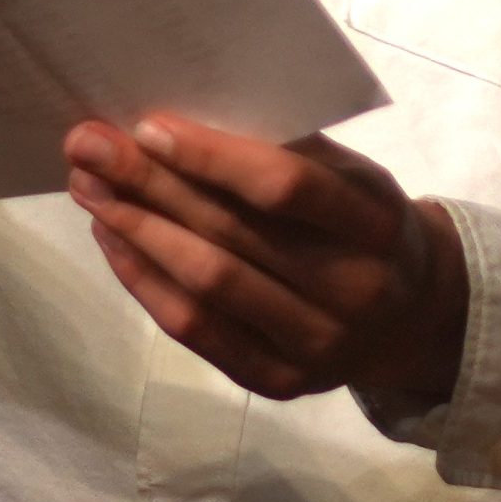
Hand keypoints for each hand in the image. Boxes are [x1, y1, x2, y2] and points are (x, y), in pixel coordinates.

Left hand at [63, 114, 468, 406]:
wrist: (413, 318)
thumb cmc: (363, 223)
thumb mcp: (354, 175)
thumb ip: (288, 150)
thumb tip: (181, 119)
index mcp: (376, 225)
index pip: (284, 188)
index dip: (211, 158)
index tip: (146, 126)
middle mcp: (351, 293)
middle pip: (230, 235)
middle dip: (148, 184)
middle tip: (87, 145)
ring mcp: (315, 347)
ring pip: (206, 285)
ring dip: (135, 230)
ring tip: (88, 186)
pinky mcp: (278, 382)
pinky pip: (196, 331)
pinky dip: (144, 281)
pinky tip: (111, 238)